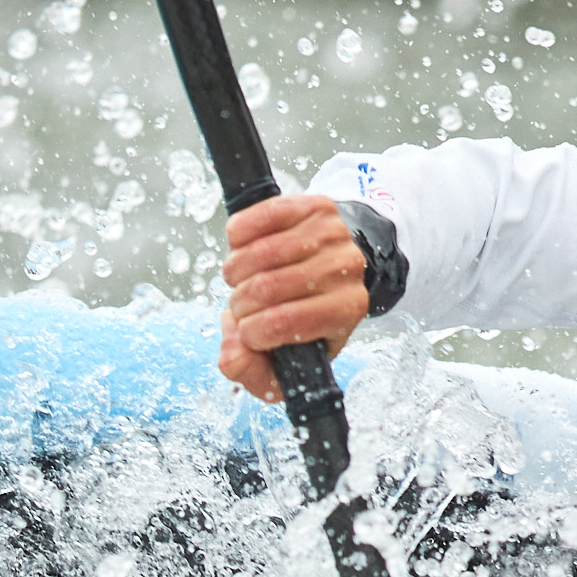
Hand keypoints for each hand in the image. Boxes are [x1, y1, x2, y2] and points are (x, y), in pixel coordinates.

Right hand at [217, 192, 369, 402]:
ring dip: (234, 272)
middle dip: (239, 303)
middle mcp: (346, 268)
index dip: (250, 333)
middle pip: (265, 287)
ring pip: (258, 253)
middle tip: (242, 306)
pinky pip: (258, 217)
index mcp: (345, 310)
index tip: (248, 333)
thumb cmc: (306, 313)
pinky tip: (241, 249)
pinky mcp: (314, 205)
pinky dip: (237, 236)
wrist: (334, 264)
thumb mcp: (289, 356)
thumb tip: (230, 358)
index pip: (282, 323)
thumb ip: (254, 371)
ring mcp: (332, 233)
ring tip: (242, 280)